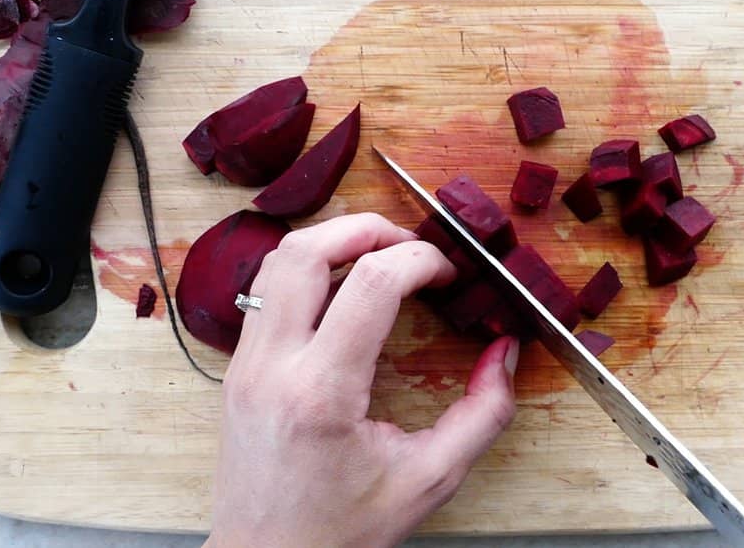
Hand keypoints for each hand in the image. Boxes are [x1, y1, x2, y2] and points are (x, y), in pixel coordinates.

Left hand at [205, 213, 519, 547]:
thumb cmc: (341, 533)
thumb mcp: (429, 480)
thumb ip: (482, 414)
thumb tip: (506, 352)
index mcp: (322, 394)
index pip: (371, 283)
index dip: (420, 260)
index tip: (447, 275)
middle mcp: (272, 367)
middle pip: (305, 250)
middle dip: (366, 228)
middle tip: (409, 243)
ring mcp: (245, 365)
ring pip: (276, 261)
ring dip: (331, 242)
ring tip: (377, 256)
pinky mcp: (237, 369)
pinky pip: (265, 292)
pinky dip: (306, 272)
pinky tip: (342, 293)